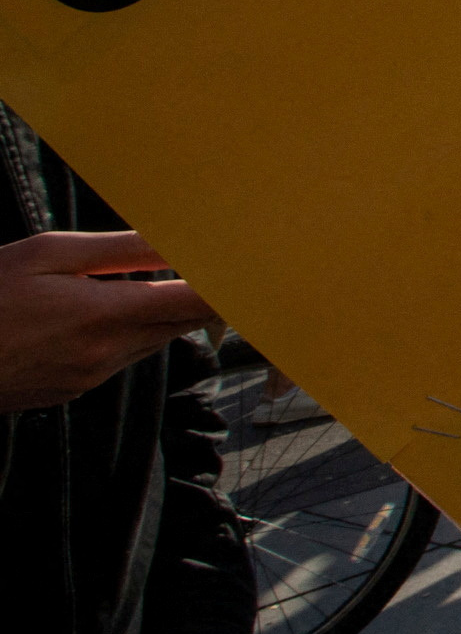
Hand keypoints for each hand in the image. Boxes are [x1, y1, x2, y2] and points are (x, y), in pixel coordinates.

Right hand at [0, 233, 215, 412]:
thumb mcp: (48, 254)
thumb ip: (119, 250)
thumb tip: (175, 243)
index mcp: (106, 315)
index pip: (196, 303)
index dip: (225, 285)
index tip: (240, 268)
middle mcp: (106, 353)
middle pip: (182, 324)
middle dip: (197, 296)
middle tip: (203, 267)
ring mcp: (90, 377)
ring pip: (152, 341)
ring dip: (158, 316)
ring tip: (135, 286)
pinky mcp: (73, 390)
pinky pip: (120, 359)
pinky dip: (123, 336)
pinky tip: (92, 319)